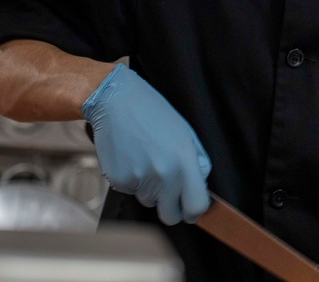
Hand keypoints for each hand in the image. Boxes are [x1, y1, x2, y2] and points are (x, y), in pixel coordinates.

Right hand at [82, 63, 210, 224]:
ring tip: (146, 158)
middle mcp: (164, 174)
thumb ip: (197, 162)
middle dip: (171, 208)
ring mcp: (140, 179)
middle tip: (167, 190)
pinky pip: (131, 191)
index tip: (190, 210)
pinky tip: (131, 157)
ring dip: (150, 189)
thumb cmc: (154, 114)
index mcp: (185, 161)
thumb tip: (201, 186)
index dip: (194, 212)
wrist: (117, 102)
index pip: (196, 206)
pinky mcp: (119, 180)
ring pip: (149, 201)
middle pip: (171, 216)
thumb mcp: (186, 134)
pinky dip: (132, 180)